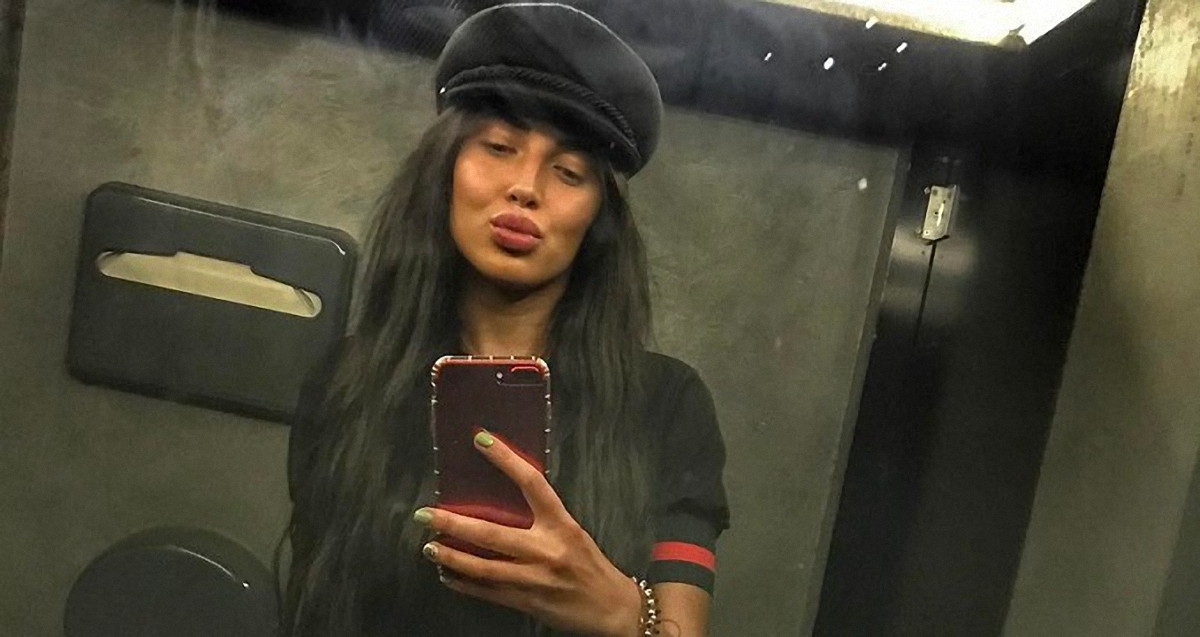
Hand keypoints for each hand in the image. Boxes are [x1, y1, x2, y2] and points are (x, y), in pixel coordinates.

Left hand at [413, 430, 641, 636]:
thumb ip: (543, 519)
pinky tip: (446, 574)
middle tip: (426, 513)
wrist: (613, 609)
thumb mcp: (573, 533)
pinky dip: (463, 583)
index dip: (506, 459)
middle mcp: (547, 550)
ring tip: (430, 546)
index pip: (532, 483)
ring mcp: (535, 579)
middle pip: (492, 534)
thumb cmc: (592, 566)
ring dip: (451, 556)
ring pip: (483, 567)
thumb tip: (502, 501)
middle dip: (454, 523)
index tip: (482, 440)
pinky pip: (487, 592)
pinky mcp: (527, 602)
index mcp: (562, 525)